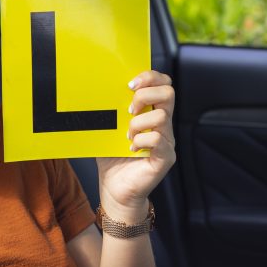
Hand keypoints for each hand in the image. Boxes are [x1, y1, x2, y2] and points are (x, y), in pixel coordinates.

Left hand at [95, 70, 175, 222]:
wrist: (115, 190)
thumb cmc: (111, 158)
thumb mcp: (109, 128)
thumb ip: (111, 110)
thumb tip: (97, 89)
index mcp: (151, 112)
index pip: (163, 83)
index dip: (150, 77)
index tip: (129, 84)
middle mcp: (163, 124)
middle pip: (169, 92)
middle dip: (145, 95)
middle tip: (128, 109)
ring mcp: (167, 141)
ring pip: (162, 116)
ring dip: (138, 123)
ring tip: (126, 135)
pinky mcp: (165, 157)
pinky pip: (158, 140)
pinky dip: (140, 141)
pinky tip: (130, 149)